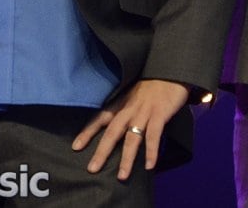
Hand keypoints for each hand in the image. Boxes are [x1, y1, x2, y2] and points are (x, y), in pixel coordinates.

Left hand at [71, 78, 189, 180]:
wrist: (172, 70)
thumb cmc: (153, 85)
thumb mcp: (134, 94)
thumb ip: (125, 109)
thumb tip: (117, 127)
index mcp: (122, 103)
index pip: (100, 118)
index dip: (88, 132)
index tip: (76, 147)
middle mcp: (130, 109)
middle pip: (112, 132)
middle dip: (102, 151)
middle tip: (92, 169)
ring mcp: (144, 112)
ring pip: (132, 138)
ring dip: (127, 158)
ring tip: (122, 176)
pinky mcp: (160, 114)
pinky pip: (154, 135)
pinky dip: (151, 151)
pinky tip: (150, 165)